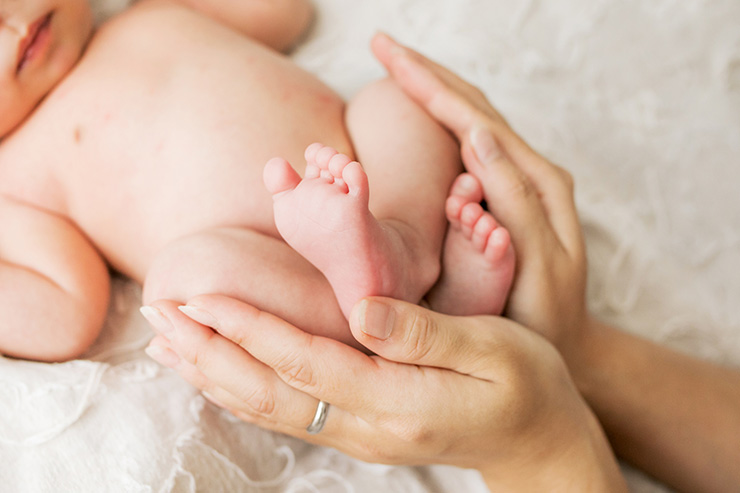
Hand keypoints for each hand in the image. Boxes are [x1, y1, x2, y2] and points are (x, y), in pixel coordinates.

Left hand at [142, 295, 622, 490]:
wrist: (537, 440)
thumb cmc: (525, 384)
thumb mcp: (493, 348)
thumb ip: (426, 333)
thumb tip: (361, 308)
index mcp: (400, 400)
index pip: (306, 363)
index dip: (251, 329)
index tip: (202, 298)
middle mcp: (369, 426)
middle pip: (271, 394)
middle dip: (210, 354)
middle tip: (159, 316)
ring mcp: (360, 434)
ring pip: (271, 409)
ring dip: (215, 374)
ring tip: (169, 343)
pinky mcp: (359, 429)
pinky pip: (288, 413)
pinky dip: (243, 391)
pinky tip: (220, 372)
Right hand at [372, 33, 590, 358]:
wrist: (566, 347)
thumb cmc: (545, 317)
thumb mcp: (537, 266)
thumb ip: (515, 201)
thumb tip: (479, 134)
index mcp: (535, 184)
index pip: (474, 120)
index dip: (428, 85)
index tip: (387, 55)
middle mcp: (530, 173)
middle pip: (473, 107)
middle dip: (427, 73)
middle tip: (384, 44)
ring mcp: (518, 182)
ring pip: (472, 118)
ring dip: (434, 87)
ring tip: (398, 64)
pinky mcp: (505, 196)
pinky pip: (471, 143)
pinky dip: (444, 117)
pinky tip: (424, 106)